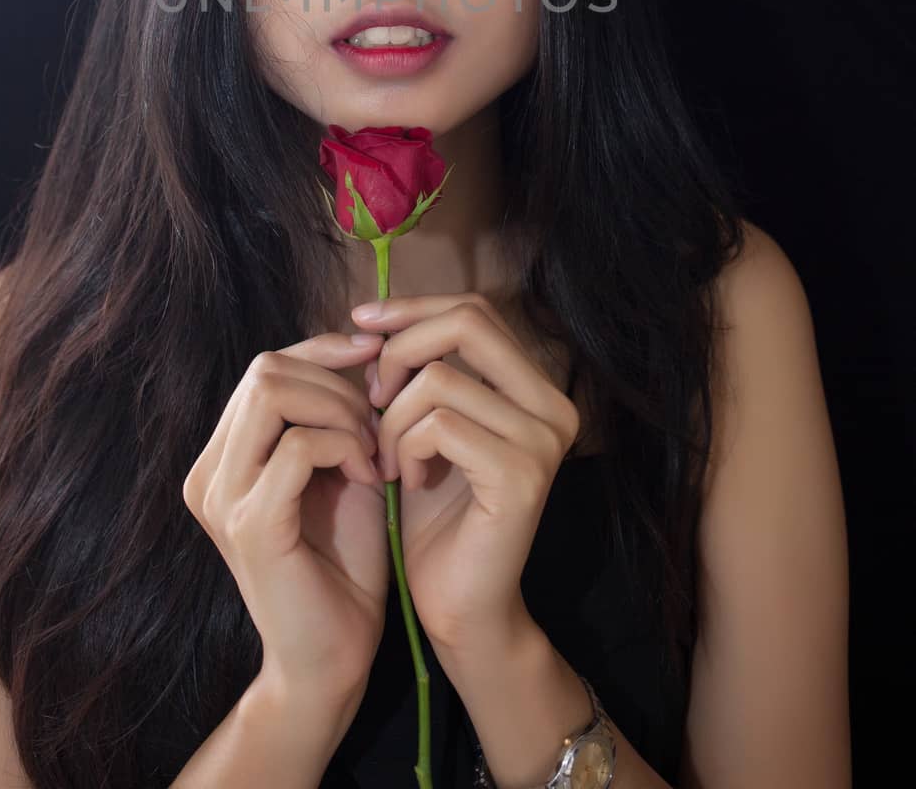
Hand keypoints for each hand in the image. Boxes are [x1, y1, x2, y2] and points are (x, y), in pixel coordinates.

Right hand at [182, 331, 388, 699]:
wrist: (334, 660)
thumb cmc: (343, 566)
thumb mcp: (340, 470)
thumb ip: (334, 415)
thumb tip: (362, 346)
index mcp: (223, 456)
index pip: (266, 365)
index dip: (324, 349)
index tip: (378, 356)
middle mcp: (208, 472)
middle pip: (266, 368)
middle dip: (336, 381)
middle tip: (378, 423)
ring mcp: (221, 498)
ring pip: (273, 392)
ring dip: (339, 409)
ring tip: (374, 449)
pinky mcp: (249, 524)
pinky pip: (297, 446)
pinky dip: (344, 447)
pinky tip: (372, 477)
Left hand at [352, 292, 579, 651]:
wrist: (459, 606)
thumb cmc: (434, 515)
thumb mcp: (426, 424)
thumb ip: (421, 369)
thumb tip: (377, 315)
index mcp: (536, 388)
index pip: (475, 310)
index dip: (414, 308)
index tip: (362, 320)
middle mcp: (553, 406)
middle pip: (467, 323)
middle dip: (400, 349)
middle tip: (370, 398)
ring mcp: (543, 440)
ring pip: (439, 379)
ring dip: (392, 419)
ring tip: (387, 459)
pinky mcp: (521, 476)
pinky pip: (439, 425)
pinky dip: (404, 448)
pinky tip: (405, 482)